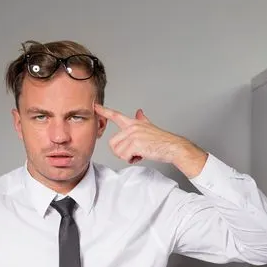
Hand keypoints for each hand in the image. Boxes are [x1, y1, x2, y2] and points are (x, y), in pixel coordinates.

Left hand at [94, 103, 208, 176]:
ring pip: (118, 152)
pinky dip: (132, 160)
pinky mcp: (135, 144)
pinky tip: (141, 156)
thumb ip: (142, 120)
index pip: (116, 115)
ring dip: (127, 157)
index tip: (94, 106)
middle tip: (133, 152)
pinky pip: (125, 156)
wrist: (172, 147)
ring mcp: (133, 135)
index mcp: (133, 123)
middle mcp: (132, 127)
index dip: (104, 111)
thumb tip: (139, 112)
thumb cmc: (162, 140)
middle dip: (121, 152)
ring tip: (139, 153)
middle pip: (113, 143)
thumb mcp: (149, 127)